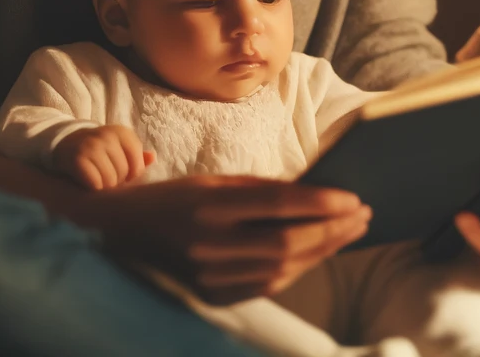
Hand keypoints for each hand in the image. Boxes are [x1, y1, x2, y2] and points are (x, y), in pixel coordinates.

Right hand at [53, 125, 154, 189]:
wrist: (65, 143)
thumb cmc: (98, 149)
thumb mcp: (117, 146)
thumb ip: (135, 154)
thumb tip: (152, 158)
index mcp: (122, 132)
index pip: (138, 162)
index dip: (132, 174)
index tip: (123, 174)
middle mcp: (107, 136)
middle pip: (124, 173)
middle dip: (117, 181)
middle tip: (107, 178)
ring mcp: (92, 146)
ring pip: (110, 180)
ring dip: (105, 187)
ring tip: (99, 180)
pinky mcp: (78, 159)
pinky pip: (95, 184)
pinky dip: (93, 188)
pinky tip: (88, 183)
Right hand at [76, 174, 371, 303]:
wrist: (116, 236)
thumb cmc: (171, 199)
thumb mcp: (212, 180)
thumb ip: (260, 188)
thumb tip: (312, 193)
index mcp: (209, 204)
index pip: (278, 205)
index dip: (320, 204)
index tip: (353, 198)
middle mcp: (209, 244)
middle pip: (286, 243)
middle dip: (331, 230)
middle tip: (362, 215)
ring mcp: (208, 277)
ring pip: (281, 270)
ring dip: (321, 252)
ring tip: (349, 232)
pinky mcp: (210, 299)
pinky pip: (265, 287)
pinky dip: (296, 270)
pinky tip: (317, 253)